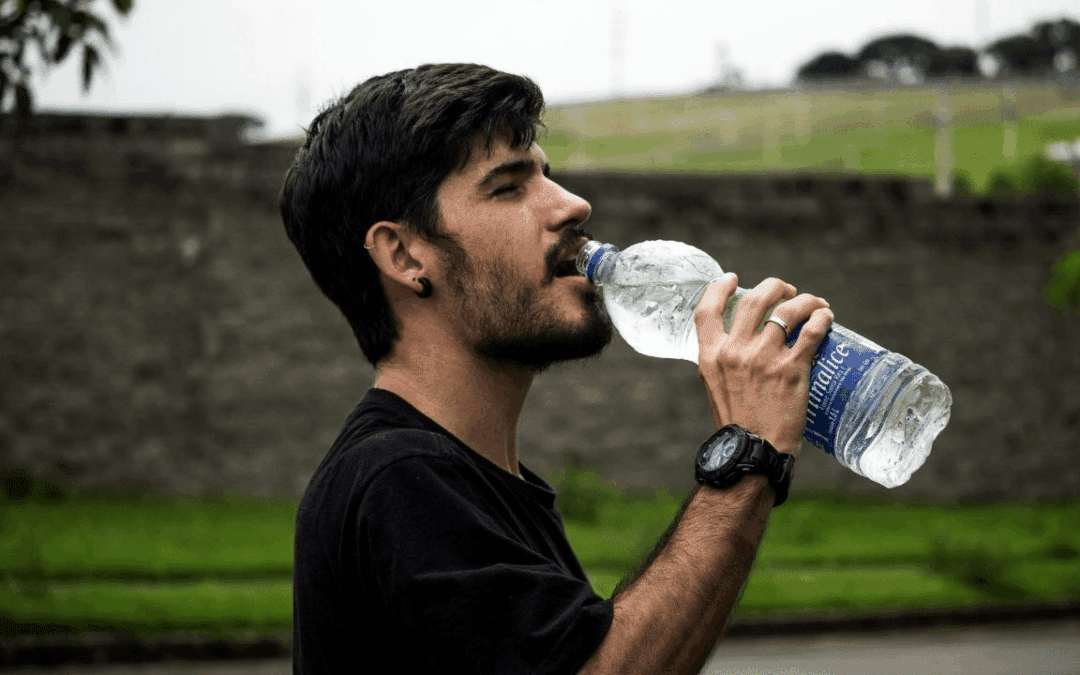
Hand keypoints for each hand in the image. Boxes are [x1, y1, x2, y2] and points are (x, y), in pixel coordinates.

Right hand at [694, 274, 832, 456]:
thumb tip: (740, 342)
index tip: (732, 278)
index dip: (719, 287)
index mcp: (711, 356)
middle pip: (754, 300)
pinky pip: (811, 331)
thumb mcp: (716, 387)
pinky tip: (826, 317)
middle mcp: (735, 352)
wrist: (753, 452)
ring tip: (814, 303)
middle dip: (774, 287)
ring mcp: (764, 358)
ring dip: (804, 300)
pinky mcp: (792, 369)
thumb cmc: (737, 424)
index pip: (706, 309)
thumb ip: (723, 361)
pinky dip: (821, 318)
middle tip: (787, 291)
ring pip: (787, 310)